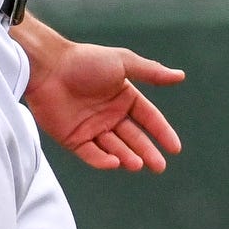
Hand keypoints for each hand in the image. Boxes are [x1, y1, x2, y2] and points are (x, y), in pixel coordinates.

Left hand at [20, 33, 185, 172]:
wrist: (48, 68)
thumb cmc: (85, 61)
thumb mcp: (123, 63)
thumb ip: (151, 72)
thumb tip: (180, 76)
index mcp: (123, 97)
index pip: (148, 118)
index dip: (162, 132)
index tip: (175, 148)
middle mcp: (110, 115)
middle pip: (134, 138)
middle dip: (147, 152)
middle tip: (159, 166)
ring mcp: (92, 128)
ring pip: (115, 148)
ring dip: (128, 157)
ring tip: (137, 163)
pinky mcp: (73, 139)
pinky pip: (91, 154)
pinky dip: (103, 160)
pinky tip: (116, 162)